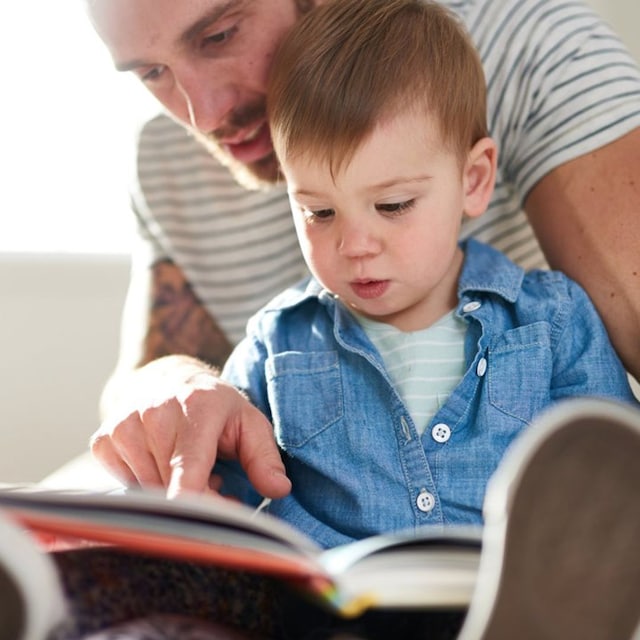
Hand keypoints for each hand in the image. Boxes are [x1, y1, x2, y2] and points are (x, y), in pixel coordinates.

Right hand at [91, 355, 291, 499]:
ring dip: (173, 493)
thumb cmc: (214, 406)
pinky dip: (148, 486)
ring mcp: (124, 426)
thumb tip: (278, 490)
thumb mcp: (249, 422)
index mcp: (197, 407)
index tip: (215, 527)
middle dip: (199, 501)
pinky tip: (163, 464)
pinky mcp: (103, 441)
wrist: (165, 379)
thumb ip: (264, 457)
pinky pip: (127, 486)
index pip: (188, 469)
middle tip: (217, 484)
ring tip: (191, 467)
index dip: (199, 505)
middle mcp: (154, 413)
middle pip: (172, 489)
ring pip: (149, 493)